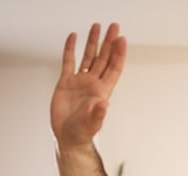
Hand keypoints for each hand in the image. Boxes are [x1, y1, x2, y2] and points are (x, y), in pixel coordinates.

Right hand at [50, 23, 125, 146]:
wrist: (67, 137)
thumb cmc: (82, 133)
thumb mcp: (92, 123)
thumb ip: (98, 113)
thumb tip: (105, 103)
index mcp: (102, 90)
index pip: (113, 68)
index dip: (118, 53)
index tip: (121, 38)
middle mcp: (93, 83)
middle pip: (103, 58)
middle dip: (109, 42)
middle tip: (114, 25)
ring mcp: (80, 81)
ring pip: (88, 57)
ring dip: (93, 42)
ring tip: (97, 26)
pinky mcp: (65, 82)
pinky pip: (69, 61)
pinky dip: (71, 48)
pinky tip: (73, 36)